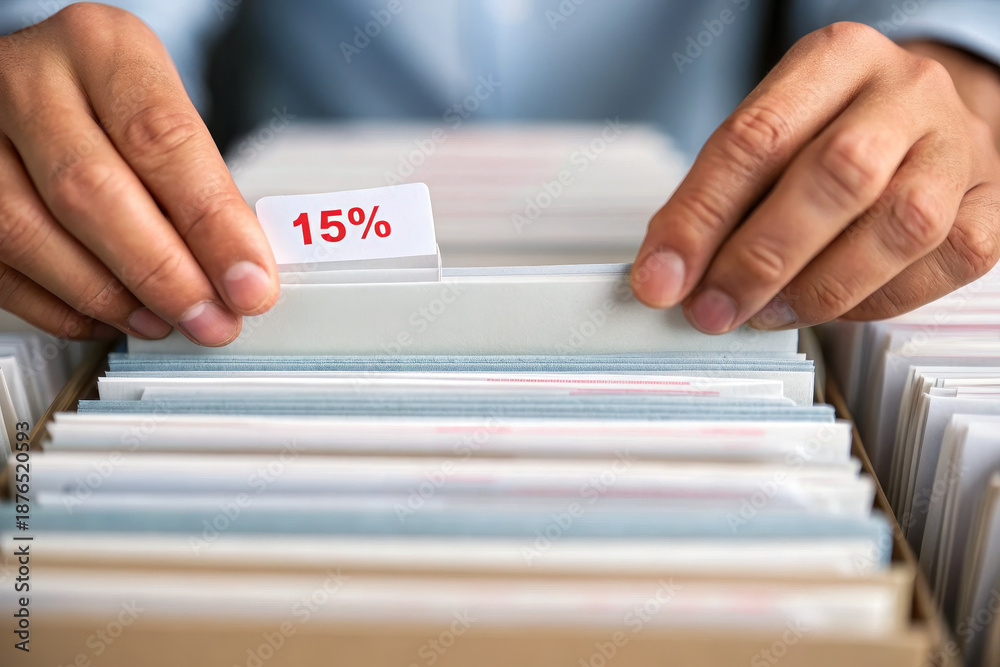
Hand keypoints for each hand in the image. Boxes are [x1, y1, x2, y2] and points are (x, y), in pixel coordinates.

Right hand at [0, 3, 278, 343]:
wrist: (40, 88)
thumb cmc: (114, 104)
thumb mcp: (164, 113)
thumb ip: (200, 185)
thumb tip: (241, 274)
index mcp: (100, 48)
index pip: (161, 140)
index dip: (211, 224)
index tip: (249, 283)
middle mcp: (27, 79)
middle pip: (90, 190)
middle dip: (162, 273)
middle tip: (210, 318)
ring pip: (29, 233)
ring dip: (108, 296)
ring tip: (163, 321)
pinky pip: (0, 266)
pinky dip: (60, 307)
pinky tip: (109, 318)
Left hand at [631, 22, 999, 332]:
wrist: (919, 122)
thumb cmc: (826, 133)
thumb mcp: (763, 141)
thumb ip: (714, 200)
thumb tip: (666, 277)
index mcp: (835, 56)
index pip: (756, 137)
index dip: (699, 218)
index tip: (661, 279)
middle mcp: (907, 90)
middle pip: (838, 173)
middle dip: (762, 258)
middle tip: (713, 309)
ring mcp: (959, 146)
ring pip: (901, 223)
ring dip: (821, 287)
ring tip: (766, 313)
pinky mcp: (993, 201)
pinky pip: (945, 261)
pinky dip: (879, 299)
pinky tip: (833, 307)